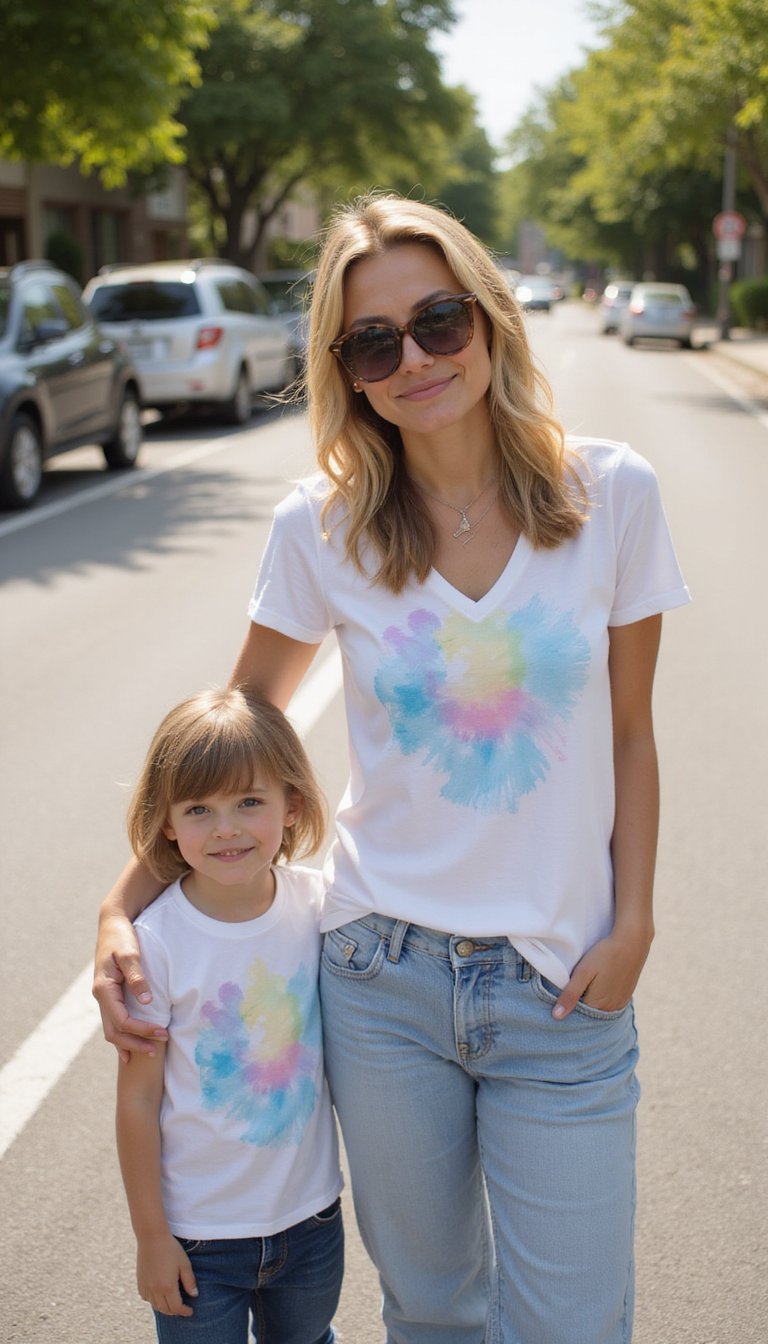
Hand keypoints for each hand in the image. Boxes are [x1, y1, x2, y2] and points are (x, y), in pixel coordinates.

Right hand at [93, 915, 167, 1062]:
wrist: (112, 923)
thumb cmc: (122, 937)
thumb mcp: (130, 953)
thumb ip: (137, 977)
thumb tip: (146, 1001)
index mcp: (104, 989)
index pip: (122, 1020)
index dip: (141, 1030)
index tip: (162, 1032)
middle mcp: (100, 996)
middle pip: (114, 1032)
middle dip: (135, 1044)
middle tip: (157, 1050)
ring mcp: (103, 997)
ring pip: (112, 1029)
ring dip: (129, 1043)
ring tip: (149, 1052)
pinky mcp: (110, 994)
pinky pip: (114, 1020)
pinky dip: (123, 1035)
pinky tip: (131, 1046)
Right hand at [137, 1234, 197, 1316]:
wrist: (152, 1237)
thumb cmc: (171, 1248)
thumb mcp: (184, 1263)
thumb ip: (189, 1281)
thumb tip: (194, 1295)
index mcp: (167, 1286)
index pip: (176, 1307)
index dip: (184, 1311)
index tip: (190, 1311)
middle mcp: (155, 1290)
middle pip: (165, 1309)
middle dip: (175, 1311)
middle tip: (183, 1308)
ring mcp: (146, 1286)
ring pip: (155, 1306)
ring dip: (164, 1307)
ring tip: (172, 1303)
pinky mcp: (140, 1282)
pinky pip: (146, 1298)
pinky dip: (153, 1301)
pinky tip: (159, 1295)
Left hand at [552, 928, 652, 1019]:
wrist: (632, 942)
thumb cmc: (605, 955)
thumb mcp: (583, 972)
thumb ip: (570, 995)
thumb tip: (556, 1017)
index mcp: (598, 1005)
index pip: (577, 1016)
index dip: (567, 1007)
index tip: (559, 997)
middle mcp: (611, 1009)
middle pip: (588, 1014)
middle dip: (578, 1006)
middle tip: (570, 989)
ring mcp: (620, 1003)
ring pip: (598, 1009)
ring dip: (589, 1002)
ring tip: (584, 986)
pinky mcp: (626, 996)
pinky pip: (609, 1004)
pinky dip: (600, 999)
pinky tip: (596, 986)